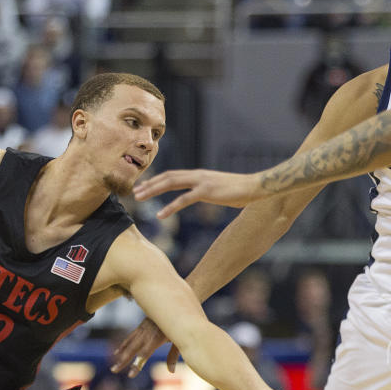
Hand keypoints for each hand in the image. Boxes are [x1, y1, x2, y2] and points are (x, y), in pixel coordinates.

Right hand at [109, 318, 180, 376]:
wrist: (172, 303)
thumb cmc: (179, 324)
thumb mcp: (179, 340)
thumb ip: (173, 355)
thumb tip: (171, 371)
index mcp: (157, 338)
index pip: (144, 354)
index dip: (137, 365)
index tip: (130, 375)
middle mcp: (147, 334)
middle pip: (132, 350)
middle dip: (123, 361)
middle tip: (114, 370)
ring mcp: (142, 329)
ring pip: (129, 344)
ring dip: (120, 355)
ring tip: (114, 367)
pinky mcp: (141, 326)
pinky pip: (130, 337)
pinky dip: (123, 345)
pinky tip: (117, 353)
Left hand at [132, 170, 262, 217]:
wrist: (255, 187)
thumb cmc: (240, 190)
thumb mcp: (219, 189)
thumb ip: (207, 190)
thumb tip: (202, 194)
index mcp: (199, 175)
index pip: (173, 175)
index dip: (157, 180)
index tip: (145, 186)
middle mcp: (198, 175)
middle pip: (168, 177)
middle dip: (150, 183)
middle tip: (135, 191)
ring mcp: (201, 182)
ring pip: (171, 184)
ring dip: (153, 190)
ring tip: (140, 198)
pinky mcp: (207, 192)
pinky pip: (183, 200)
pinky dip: (170, 207)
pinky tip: (160, 215)